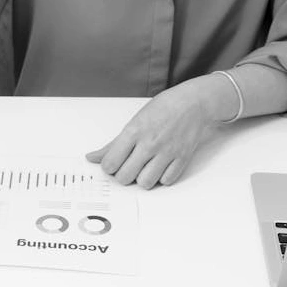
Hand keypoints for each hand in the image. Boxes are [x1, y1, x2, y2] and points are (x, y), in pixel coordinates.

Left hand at [86, 80, 225, 188]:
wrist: (193, 102)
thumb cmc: (163, 109)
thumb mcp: (133, 122)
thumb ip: (113, 144)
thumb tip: (93, 158)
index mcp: (134, 132)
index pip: (110, 163)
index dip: (109, 167)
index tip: (113, 163)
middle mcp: (150, 143)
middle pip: (125, 177)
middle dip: (123, 175)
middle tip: (128, 167)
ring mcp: (167, 152)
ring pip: (145, 183)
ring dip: (142, 179)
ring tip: (144, 168)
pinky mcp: (182, 158)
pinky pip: (166, 181)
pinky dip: (161, 178)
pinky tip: (159, 167)